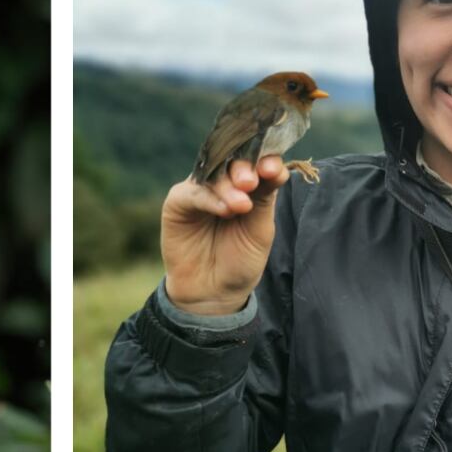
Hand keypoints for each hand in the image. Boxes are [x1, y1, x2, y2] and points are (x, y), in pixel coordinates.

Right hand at [161, 157, 288, 317]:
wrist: (214, 293)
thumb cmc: (240, 260)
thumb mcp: (260, 227)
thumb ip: (265, 196)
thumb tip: (274, 166)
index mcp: (248, 182)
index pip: (256, 159)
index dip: (264, 157)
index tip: (272, 169)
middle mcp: (223, 181)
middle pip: (233, 160)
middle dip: (244, 168)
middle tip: (251, 183)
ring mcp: (199, 190)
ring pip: (213, 174)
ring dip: (228, 186)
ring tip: (240, 206)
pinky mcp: (178, 203)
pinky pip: (193, 193)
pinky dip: (210, 199)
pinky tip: (225, 211)